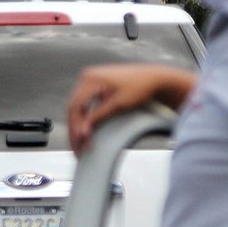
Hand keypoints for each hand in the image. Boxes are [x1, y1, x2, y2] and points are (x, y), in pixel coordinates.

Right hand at [67, 64, 192, 152]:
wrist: (154, 78)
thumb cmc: (140, 87)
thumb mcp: (119, 104)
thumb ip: (98, 117)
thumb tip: (82, 132)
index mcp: (91, 78)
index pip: (76, 106)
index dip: (76, 126)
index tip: (79, 142)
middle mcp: (87, 77)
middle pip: (73, 108)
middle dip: (74, 130)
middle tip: (77, 149)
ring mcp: (90, 80)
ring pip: (77, 108)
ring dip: (78, 126)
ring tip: (80, 144)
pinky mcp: (95, 86)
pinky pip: (84, 104)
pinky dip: (84, 119)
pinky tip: (85, 132)